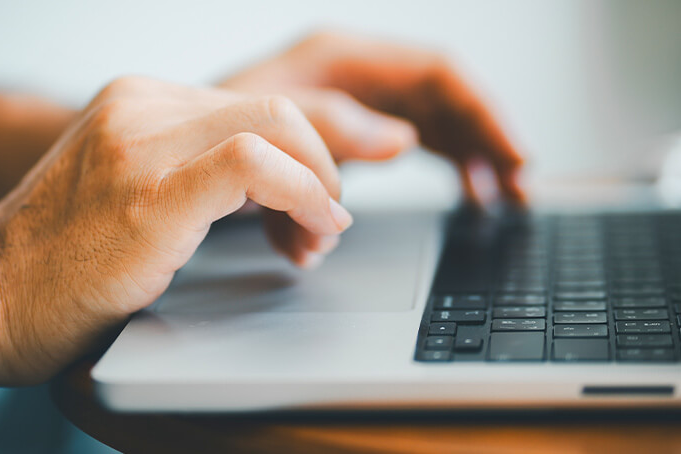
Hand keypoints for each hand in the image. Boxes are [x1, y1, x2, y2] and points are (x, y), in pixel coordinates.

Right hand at [0, 77, 352, 383]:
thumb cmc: (53, 270)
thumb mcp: (126, 196)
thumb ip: (189, 176)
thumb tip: (274, 191)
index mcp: (136, 102)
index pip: (252, 106)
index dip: (305, 154)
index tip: (323, 202)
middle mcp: (139, 107)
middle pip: (277, 109)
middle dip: (322, 168)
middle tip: (324, 229)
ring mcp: (142, 143)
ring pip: (277, 125)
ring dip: (320, 184)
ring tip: (317, 238)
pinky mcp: (151, 190)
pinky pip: (257, 164)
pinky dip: (303, 195)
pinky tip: (308, 231)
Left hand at [222, 31, 526, 261]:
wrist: (159, 172)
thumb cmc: (200, 141)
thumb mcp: (269, 131)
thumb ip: (332, 129)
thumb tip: (402, 138)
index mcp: (339, 59)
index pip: (438, 72)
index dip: (484, 113)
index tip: (514, 156)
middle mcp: (351, 75)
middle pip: (444, 98)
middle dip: (487, 140)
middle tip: (521, 189)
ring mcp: (349, 105)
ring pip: (431, 124)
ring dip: (468, 163)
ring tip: (500, 202)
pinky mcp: (341, 138)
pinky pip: (406, 148)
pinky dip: (432, 177)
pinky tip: (461, 202)